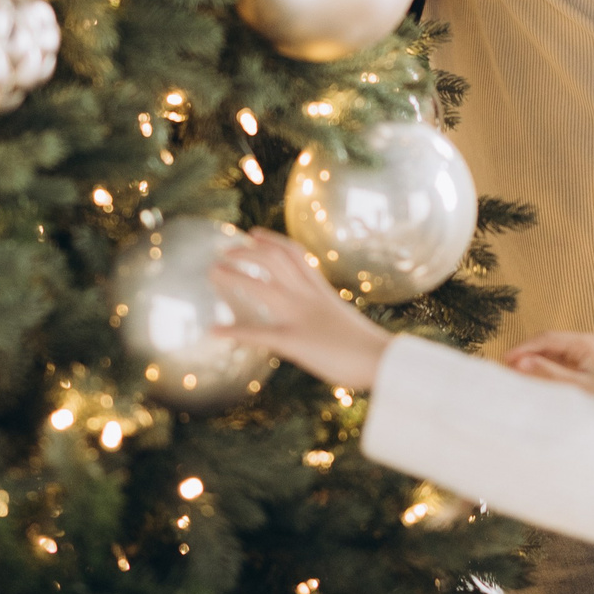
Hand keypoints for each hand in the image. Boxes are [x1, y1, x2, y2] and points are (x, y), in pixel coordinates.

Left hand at [211, 229, 392, 390]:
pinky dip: (235, 331)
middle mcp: (309, 298)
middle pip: (274, 261)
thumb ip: (326, 316)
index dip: (272, 240)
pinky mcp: (295, 342)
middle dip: (247, 252)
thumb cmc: (369, 348)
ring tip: (211, 272)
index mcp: (322, 292)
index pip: (295, 255)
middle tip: (223, 252)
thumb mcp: (343, 322)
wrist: (382, 359)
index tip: (253, 233)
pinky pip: (260, 334)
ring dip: (235, 278)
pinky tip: (214, 331)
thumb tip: (318, 321)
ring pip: (263, 288)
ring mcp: (301, 317)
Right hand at [502, 332, 593, 395]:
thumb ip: (547, 373)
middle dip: (528, 354)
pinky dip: (544, 369)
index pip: (548, 338)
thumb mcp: (575, 387)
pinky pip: (558, 363)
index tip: (505, 359)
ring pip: (551, 353)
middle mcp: (586, 343)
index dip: (525, 347)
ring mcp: (585, 353)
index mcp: (587, 342)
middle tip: (506, 368)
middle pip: (548, 344)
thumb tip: (520, 362)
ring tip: (514, 374)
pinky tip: (531, 377)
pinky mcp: (584, 365)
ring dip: (534, 362)